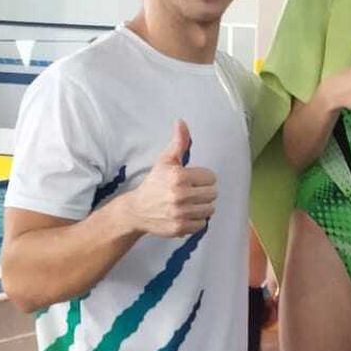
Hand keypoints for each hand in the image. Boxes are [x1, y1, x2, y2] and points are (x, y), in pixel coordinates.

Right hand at [123, 121, 216, 238]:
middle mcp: (180, 195)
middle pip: (213, 194)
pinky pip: (202, 224)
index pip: (211, 177)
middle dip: (204, 192)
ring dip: (202, 206)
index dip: (203, 177)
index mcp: (178, 176)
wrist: (137, 210)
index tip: (192, 179)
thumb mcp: (165, 160)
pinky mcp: (180, 228)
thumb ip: (178, 142)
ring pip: (210, 209)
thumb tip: (181, 122)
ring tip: (189, 202)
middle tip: (191, 191)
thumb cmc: (155, 183)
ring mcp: (180, 213)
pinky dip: (197, 220)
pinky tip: (186, 214)